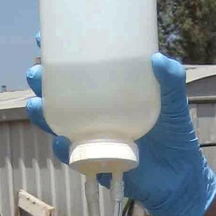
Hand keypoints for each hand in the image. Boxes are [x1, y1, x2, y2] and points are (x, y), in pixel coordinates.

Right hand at [26, 51, 215, 215]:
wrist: (180, 177)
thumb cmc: (175, 134)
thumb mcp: (174, 103)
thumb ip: (171, 80)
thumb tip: (157, 58)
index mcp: (109, 92)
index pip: (79, 68)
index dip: (58, 54)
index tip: (41, 37)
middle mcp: (95, 112)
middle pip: (59, 93)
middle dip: (41, 82)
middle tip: (36, 73)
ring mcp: (92, 136)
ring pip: (58, 123)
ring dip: (43, 114)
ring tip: (36, 105)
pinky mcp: (95, 162)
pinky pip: (73, 156)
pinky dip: (65, 149)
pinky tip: (62, 141)